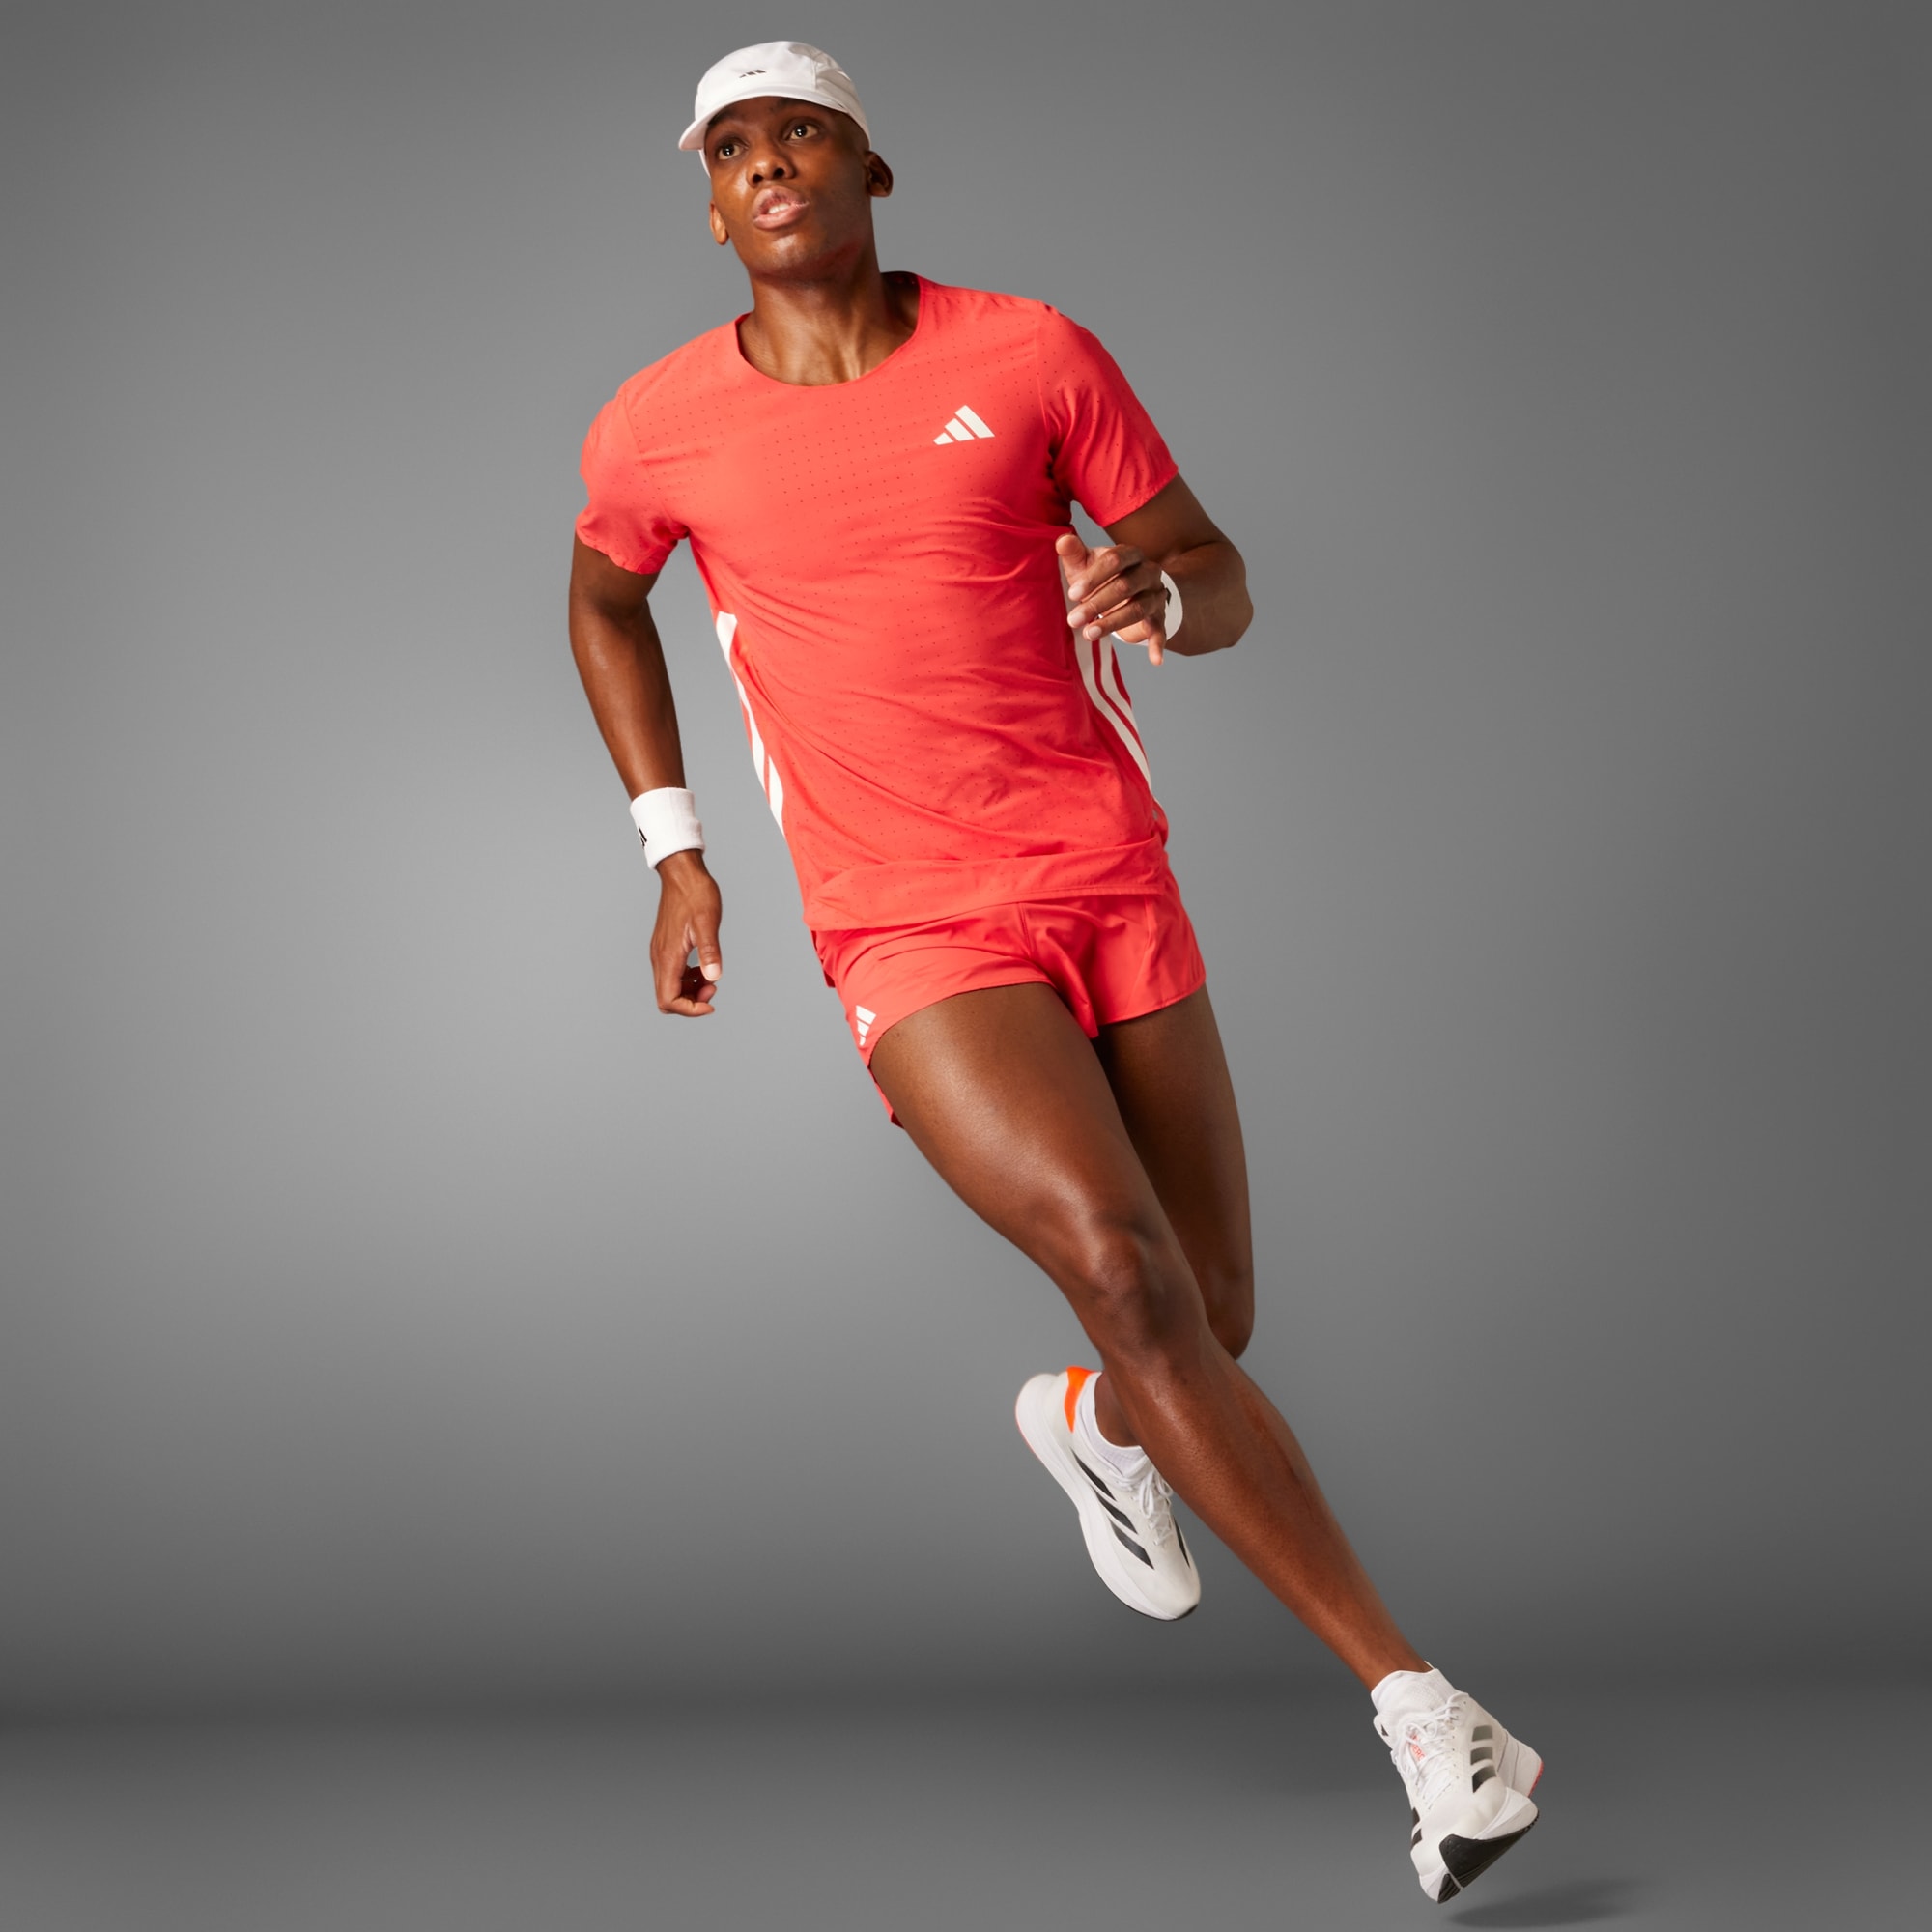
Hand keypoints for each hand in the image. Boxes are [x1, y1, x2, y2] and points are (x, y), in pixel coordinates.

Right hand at [651, 851, 723, 1015]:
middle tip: (712, 988)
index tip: (711, 1002)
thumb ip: (709, 952)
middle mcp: (659, 958)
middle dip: (690, 1002)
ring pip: (668, 988)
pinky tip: (703, 968)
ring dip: (689, 992)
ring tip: (710, 979)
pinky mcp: (665, 947)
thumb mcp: (707, 923)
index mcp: (668, 956)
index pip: (668, 1000)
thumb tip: (713, 978)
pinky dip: (687, 979)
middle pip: (665, 999)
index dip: (690, 1009)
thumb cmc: (695, 894)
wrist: (682, 873)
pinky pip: (672, 974)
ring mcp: (660, 952)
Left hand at [1056, 532, 1170, 665]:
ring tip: (1089, 634)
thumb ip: (1074, 552)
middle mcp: (1148, 571)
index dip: (1094, 577)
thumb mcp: (1086, 563)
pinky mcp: (1159, 617)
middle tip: (1073, 620)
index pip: (1114, 560)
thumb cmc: (1102, 576)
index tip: (1072, 593)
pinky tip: (1155, 660)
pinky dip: (1158, 644)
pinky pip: (1160, 630)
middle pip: (1125, 586)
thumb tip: (1062, 540)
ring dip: (1112, 623)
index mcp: (1130, 554)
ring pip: (1138, 608)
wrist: (1133, 592)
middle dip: (1097, 604)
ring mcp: (1156, 595)